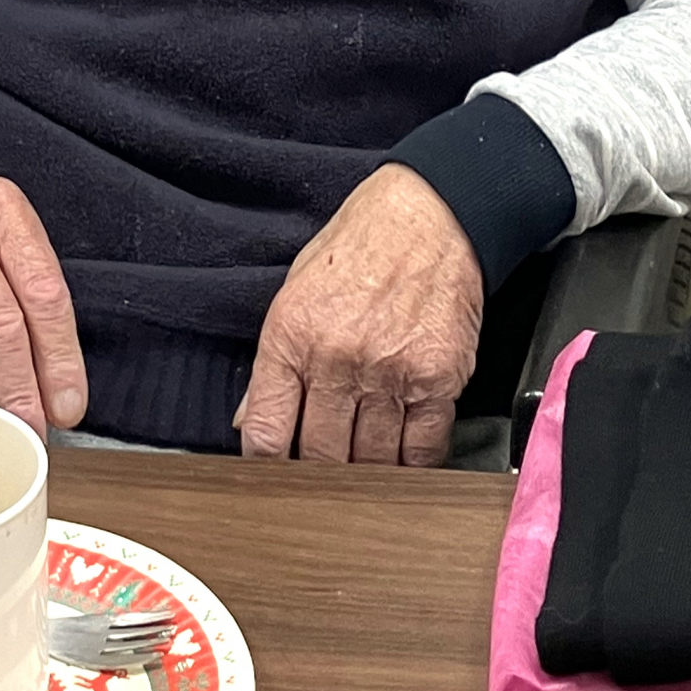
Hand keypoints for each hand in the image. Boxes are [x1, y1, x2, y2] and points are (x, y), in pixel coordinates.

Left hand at [237, 164, 483, 466]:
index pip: (267, 434)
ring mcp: (388, 373)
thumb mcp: (296, 291)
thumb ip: (274, 364)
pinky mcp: (436, 380)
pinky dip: (413, 464)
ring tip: (367, 463)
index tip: (275, 475)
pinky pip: (423, 450)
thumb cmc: (360, 246)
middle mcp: (336, 360)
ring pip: (372, 462)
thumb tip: (253, 419)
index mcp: (291, 337)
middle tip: (327, 471)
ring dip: (368, 472)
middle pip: (321, 457)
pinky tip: (405, 455)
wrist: (431, 214)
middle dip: (321, 473)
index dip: (268, 467)